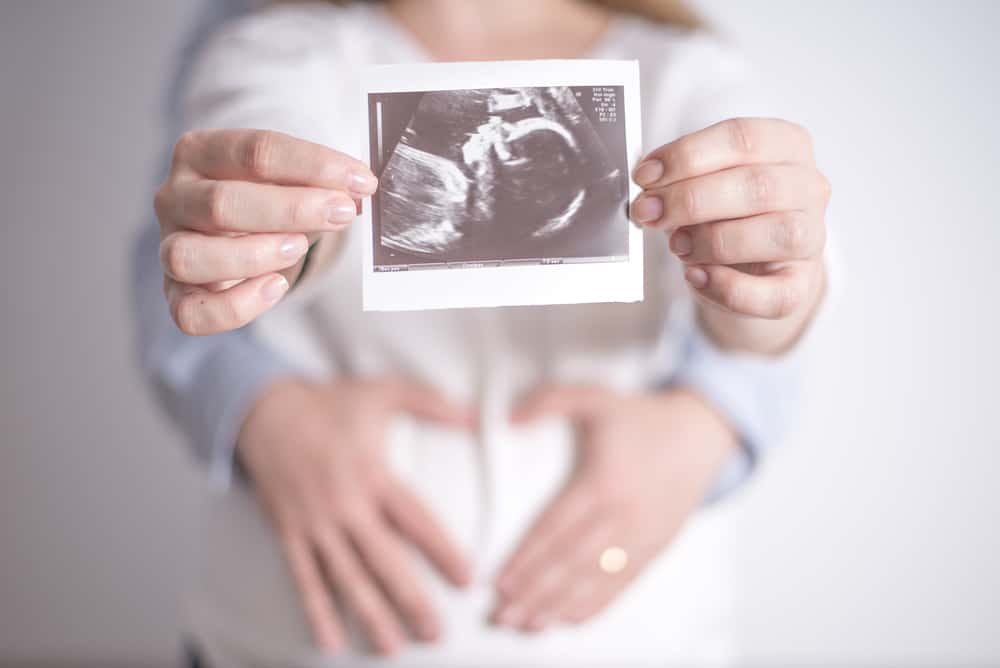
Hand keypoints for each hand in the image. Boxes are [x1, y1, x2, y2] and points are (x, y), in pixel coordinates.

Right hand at [154, 129, 377, 334]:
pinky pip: (191, 313)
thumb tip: (357, 191)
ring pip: (190, 257)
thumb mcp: (294, 181)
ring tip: (298, 249)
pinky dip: (235, 306)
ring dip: (252, 255)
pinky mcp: (176, 294)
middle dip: (291, 209)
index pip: (255, 151)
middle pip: (222, 203)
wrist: (242, 234)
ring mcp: (169, 246)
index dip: (312, 165)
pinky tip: (275, 288)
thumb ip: (321, 183)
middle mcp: (174, 197)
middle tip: (341, 213)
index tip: (361, 180)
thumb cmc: (271, 201)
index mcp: (200, 152)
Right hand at [237, 378, 473, 655]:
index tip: (467, 579)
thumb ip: (432, 403)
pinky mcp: (289, 532)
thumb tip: (479, 415)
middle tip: (435, 633)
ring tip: (392, 647)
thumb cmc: (331, 402)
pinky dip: (316, 611)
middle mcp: (344, 504)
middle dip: (410, 599)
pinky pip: (304, 577)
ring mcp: (314, 523)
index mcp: (373, 473)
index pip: (415, 520)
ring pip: (345, 577)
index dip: (442, 551)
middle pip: (383, 560)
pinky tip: (331, 641)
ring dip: (370, 614)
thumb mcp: (383, 391)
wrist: (262, 409)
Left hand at [492, 385, 736, 631]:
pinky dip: (596, 605)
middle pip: (571, 562)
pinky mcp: (656, 548)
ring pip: (595, 580)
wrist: (700, 436)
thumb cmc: (640, 419)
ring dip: (559, 606)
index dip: (526, 558)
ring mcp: (642, 536)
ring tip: (528, 625)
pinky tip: (570, 619)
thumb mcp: (593, 397)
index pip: (556, 529)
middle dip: (535, 592)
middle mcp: (623, 515)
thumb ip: (549, 401)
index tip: (500, 581)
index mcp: (603, 481)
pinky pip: (623, 584)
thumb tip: (510, 419)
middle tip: (503, 615)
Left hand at [631, 118, 828, 320]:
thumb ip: (681, 178)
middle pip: (756, 184)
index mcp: (787, 145)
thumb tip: (647, 188)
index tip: (646, 175)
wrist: (751, 265)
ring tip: (677, 244)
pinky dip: (728, 288)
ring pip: (775, 233)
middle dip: (691, 199)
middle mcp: (809, 187)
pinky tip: (696, 277)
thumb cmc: (727, 213)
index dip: (687, 155)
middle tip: (649, 212)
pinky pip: (773, 293)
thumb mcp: (706, 182)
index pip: (742, 137)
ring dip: (712, 241)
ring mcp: (812, 237)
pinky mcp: (802, 285)